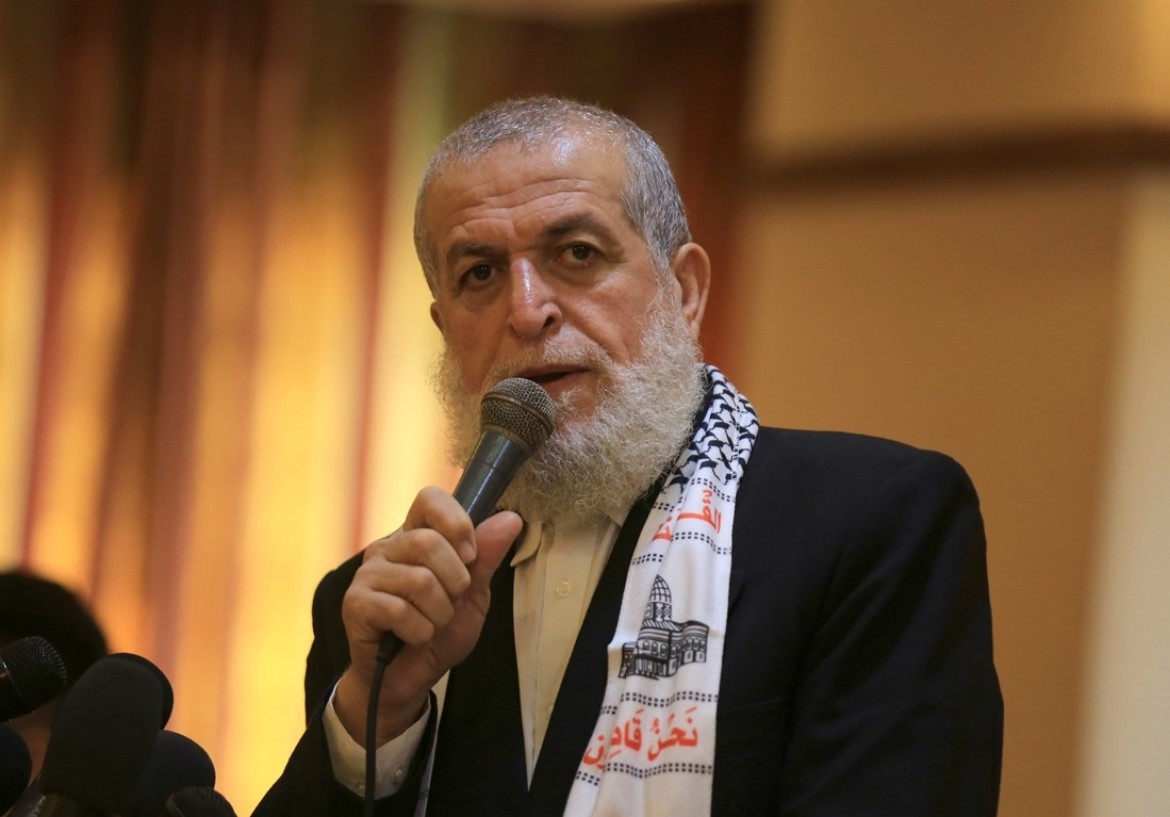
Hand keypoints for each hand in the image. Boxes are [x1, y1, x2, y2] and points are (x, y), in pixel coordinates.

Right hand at [333, 485, 521, 745]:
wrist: (409, 679)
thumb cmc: (440, 631)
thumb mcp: (474, 594)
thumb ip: (487, 556)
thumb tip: (510, 519)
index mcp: (417, 535)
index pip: (430, 498)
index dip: (456, 521)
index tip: (470, 555)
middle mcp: (388, 547)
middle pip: (429, 542)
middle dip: (454, 582)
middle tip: (449, 604)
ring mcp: (368, 574)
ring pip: (419, 581)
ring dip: (439, 614)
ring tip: (431, 624)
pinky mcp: (355, 603)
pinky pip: (399, 610)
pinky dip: (419, 632)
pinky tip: (412, 638)